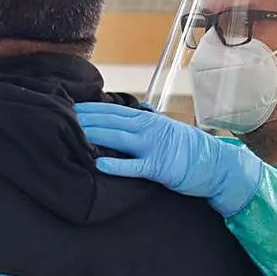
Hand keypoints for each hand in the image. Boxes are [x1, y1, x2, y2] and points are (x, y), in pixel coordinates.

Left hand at [76, 102, 263, 215]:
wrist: (217, 165)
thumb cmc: (189, 150)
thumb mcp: (166, 130)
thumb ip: (146, 123)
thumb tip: (133, 112)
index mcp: (148, 119)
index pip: (112, 110)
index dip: (89, 109)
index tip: (68, 108)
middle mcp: (149, 128)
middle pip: (110, 121)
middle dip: (85, 119)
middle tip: (59, 118)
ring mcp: (154, 146)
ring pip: (118, 138)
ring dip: (94, 135)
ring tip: (72, 135)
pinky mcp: (160, 167)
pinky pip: (134, 166)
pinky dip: (116, 165)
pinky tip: (98, 164)